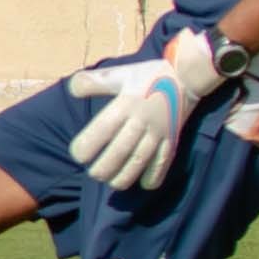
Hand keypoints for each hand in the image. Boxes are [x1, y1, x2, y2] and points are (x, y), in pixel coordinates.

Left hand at [63, 29, 222, 192]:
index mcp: (125, 104)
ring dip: (126, 176)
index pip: (103, 128)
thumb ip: (94, 82)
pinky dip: (155, 175)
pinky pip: (165, 161)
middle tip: (94, 174)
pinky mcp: (172, 139)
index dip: (88, 145)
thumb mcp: (119, 74)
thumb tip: (72, 89)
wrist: (186, 76)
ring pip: (141, 160)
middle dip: (104, 167)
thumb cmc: (146, 76)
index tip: (78, 155)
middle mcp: (142, 120)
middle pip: (121, 150)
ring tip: (113, 183)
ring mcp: (159, 132)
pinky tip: (145, 185)